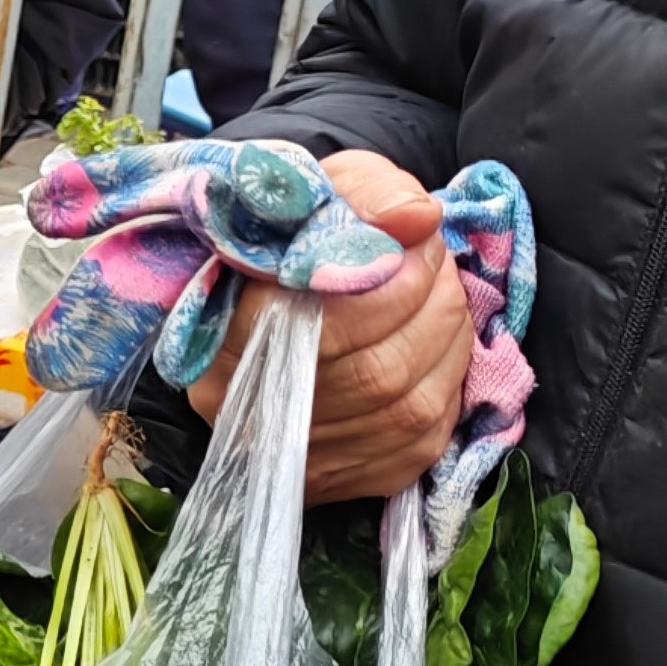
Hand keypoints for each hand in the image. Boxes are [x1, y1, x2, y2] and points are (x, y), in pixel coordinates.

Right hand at [187, 149, 476, 504]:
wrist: (268, 284)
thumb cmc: (296, 234)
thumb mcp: (322, 187)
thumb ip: (368, 192)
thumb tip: (417, 220)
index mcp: (218, 330)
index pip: (326, 324)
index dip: (393, 278)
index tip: (413, 238)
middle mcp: (240, 405)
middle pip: (375, 374)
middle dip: (433, 307)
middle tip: (433, 265)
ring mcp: (284, 451)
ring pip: (404, 410)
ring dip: (448, 343)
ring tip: (437, 299)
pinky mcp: (329, 478)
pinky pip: (417, 444)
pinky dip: (445, 388)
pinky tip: (428, 352)